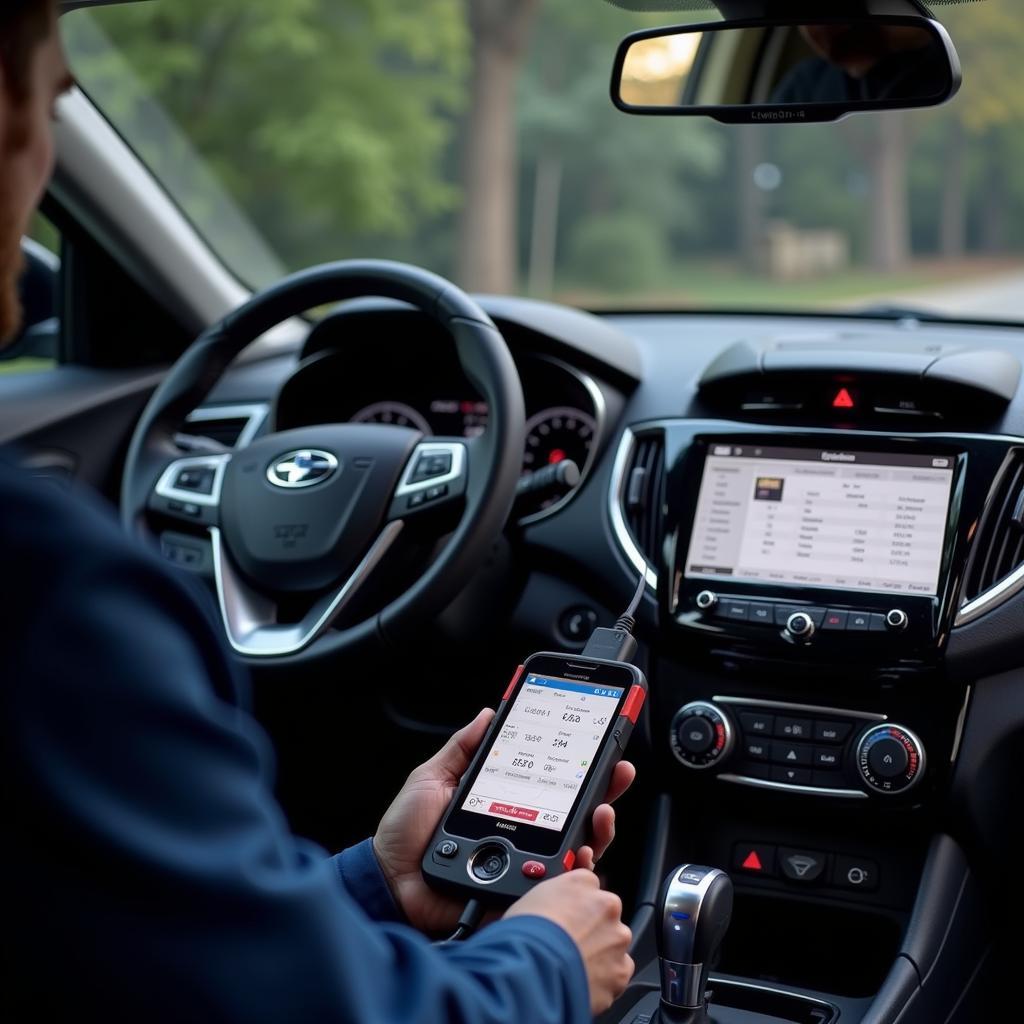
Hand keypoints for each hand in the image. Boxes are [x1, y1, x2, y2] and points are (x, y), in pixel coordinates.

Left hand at [372, 707, 635, 932]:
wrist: (388, 880)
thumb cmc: (406, 833)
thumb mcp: (433, 778)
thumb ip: (463, 748)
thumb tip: (488, 712)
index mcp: (506, 805)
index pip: (553, 784)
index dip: (581, 768)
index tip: (602, 745)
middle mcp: (522, 835)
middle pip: (576, 815)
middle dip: (605, 793)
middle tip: (617, 772)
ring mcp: (523, 865)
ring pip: (576, 851)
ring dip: (597, 830)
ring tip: (599, 813)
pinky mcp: (517, 894)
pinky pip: (555, 888)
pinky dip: (573, 872)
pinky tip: (579, 855)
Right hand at [505, 869, 633, 1014]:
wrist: (533, 969)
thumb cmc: (524, 934)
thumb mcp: (532, 899)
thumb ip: (553, 897)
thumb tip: (555, 908)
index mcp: (583, 882)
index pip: (588, 886)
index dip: (576, 905)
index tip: (568, 917)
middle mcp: (606, 904)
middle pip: (604, 914)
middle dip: (591, 928)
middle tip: (569, 943)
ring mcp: (616, 938)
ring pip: (613, 943)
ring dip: (600, 952)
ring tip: (574, 966)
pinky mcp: (620, 970)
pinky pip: (619, 972)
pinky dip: (606, 977)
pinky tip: (584, 980)